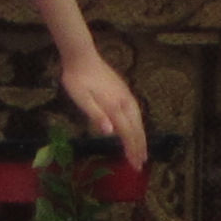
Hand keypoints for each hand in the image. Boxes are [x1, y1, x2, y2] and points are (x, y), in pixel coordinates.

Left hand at [60, 54, 147, 169]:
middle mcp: (124, 102)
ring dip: (141, 137)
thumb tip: (110, 132)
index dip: (131, 149)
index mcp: (113, 106)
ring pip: (139, 120)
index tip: (134, 164)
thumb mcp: (81, 98)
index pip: (126, 132)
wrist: (82, 56)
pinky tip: (137, 129)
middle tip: (140, 164)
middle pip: (136, 128)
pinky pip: (136, 112)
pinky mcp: (124, 91)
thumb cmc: (77, 79)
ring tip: (143, 151)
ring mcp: (125, 95)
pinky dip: (139, 125)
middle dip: (139, 147)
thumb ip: (95, 114)